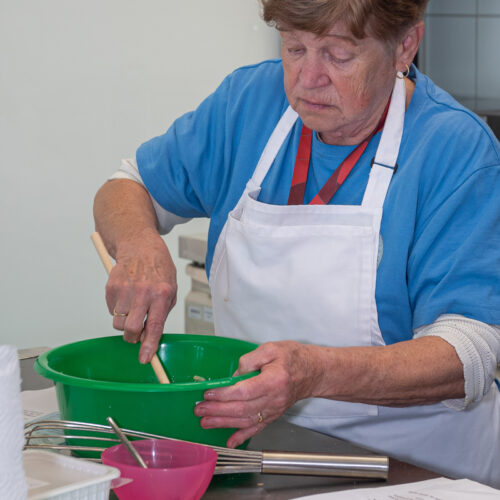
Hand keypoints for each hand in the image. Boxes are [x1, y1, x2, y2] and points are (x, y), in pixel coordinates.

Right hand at [105, 229, 176, 363]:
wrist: (139, 245)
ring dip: (125, 323)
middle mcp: (143, 292)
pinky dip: (117, 309)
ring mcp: (125, 289)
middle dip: (133, 338)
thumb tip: (150, 336)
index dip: (149, 345)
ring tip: (133, 308)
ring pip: (119, 323)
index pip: (155, 326)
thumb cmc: (158, 268)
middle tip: (136, 334)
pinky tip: (126, 296)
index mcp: (162, 293)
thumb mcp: (170, 288)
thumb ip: (162, 312)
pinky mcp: (111, 287)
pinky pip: (111, 311)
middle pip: (132, 329)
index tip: (145, 359)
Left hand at [194, 341, 320, 447]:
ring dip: (223, 423)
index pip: (244, 390)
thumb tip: (234, 376)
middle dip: (217, 410)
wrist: (312, 371)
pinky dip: (242, 437)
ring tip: (205, 422)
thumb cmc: (292, 357)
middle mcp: (274, 398)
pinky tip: (230, 442)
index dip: (224, 394)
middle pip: (242, 408)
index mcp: (274, 380)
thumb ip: (250, 359)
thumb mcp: (270, 348)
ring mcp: (274, 410)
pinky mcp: (274, 415)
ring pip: (246, 421)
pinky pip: (257, 428)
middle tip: (199, 409)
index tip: (208, 393)